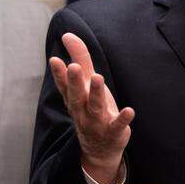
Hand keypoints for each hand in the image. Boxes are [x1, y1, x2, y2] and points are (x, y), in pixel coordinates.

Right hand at [49, 32, 133, 183]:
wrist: (98, 148)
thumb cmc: (90, 108)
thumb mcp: (85, 84)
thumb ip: (79, 58)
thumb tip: (67, 34)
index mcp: (74, 98)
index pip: (64, 85)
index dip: (59, 74)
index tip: (54, 59)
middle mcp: (82, 110)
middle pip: (77, 95)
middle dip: (75, 81)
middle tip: (73, 66)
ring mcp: (97, 122)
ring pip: (95, 107)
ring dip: (96, 93)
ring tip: (98, 78)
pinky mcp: (113, 132)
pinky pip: (117, 125)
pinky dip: (123, 119)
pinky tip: (129, 110)